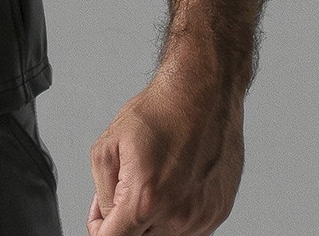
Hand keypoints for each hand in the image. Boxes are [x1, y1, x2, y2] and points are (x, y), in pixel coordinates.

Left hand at [87, 62, 244, 234]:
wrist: (201, 96)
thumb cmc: (159, 113)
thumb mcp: (108, 144)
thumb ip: (101, 190)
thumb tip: (103, 216)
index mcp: (146, 199)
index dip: (100, 229)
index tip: (99, 220)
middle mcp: (178, 216)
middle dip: (125, 219)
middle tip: (124, 186)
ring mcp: (202, 218)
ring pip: (164, 235)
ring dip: (152, 217)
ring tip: (152, 176)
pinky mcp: (219, 213)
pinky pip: (189, 228)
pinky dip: (174, 212)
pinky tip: (172, 181)